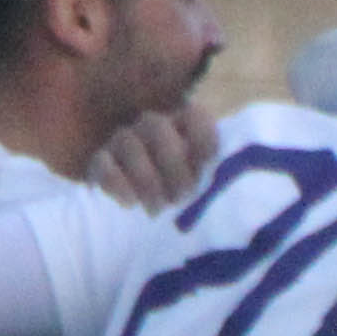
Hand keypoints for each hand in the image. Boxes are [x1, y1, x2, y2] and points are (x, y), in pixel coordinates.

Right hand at [89, 99, 221, 210]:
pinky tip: (130, 205)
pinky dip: (117, 184)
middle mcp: (151, 127)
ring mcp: (122, 141)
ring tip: (158, 210)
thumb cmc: (180, 199)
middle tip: (182, 198)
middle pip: (158, 128)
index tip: (210, 168)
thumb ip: (216, 177)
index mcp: (183, 127)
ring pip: (129, 144)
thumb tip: (237, 187)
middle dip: (173, 165)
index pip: (195, 115)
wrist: (138, 220)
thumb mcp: (203, 187)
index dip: (203, 139)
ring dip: (146, 179)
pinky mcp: (99, 162)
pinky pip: (103, 164)